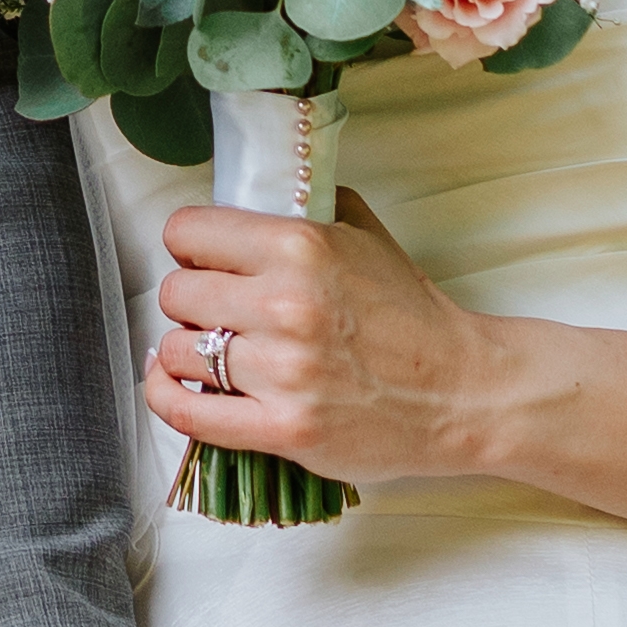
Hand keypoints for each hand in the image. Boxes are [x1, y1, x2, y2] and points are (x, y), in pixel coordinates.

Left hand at [147, 186, 491, 487]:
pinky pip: (184, 409)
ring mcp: (282, 372)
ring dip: (187, 350)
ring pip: (175, 349)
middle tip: (218, 309)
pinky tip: (174, 383)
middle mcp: (285, 305)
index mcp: (302, 247)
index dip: (190, 245)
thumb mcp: (366, 235)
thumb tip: (251, 197)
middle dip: (191, 298)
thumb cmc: (411, 318)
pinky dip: (165, 395)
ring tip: (215, 351)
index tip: (202, 258)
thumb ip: (307, 207)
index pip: (188, 231)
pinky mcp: (282, 429)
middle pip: (175, 291)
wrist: (460, 393)